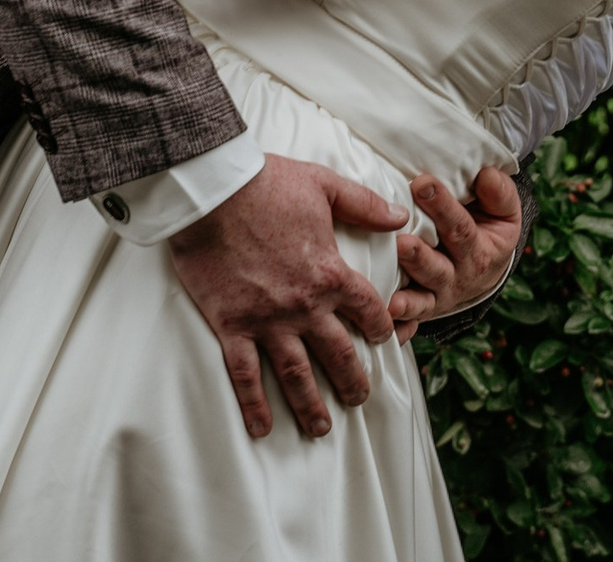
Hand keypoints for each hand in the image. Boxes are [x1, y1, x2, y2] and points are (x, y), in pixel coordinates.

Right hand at [167, 154, 406, 439]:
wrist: (212, 191)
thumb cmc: (268, 184)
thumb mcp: (325, 186)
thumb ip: (365, 205)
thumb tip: (400, 217)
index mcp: (331, 273)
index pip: (368, 310)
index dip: (381, 327)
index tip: (384, 341)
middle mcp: (305, 305)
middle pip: (338, 354)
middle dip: (352, 381)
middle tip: (359, 400)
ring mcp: (268, 321)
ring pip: (296, 374)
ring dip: (311, 404)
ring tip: (321, 428)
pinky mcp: (232, 326)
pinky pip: (245, 374)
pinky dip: (254, 404)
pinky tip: (262, 427)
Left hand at [386, 166, 523, 343]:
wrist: (487, 269)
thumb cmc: (489, 228)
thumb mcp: (504, 211)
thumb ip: (498, 192)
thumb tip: (484, 174)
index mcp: (481, 249)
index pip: (460, 227)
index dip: (442, 206)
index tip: (422, 183)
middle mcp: (459, 276)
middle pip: (438, 266)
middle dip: (419, 254)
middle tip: (402, 241)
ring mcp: (438, 295)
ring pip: (422, 295)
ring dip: (406, 293)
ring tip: (391, 284)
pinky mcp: (422, 308)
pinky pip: (410, 318)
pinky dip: (400, 321)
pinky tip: (386, 316)